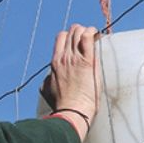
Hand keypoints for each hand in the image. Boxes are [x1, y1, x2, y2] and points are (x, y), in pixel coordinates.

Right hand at [40, 24, 100, 141]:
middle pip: (71, 31)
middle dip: (81, 32)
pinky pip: (88, 37)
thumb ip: (48, 79)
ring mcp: (75, 58)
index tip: (78, 42)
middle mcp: (64, 56)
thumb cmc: (62, 104)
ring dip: (88, 31)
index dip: (71, 36)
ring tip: (95, 39)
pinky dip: (93, 32)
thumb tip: (49, 78)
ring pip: (79, 31)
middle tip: (90, 41)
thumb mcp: (47, 89)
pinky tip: (97, 37)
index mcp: (55, 61)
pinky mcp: (87, 61)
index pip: (61, 37)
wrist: (71, 111)